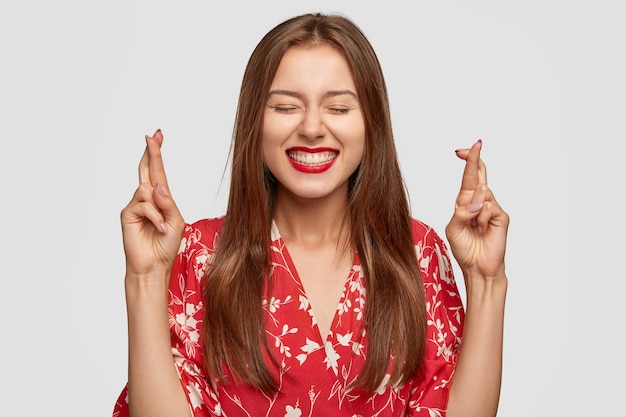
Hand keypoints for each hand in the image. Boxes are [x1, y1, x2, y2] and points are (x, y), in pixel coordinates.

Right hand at [120, 129, 184, 280]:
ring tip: (163, 227)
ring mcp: (136, 205)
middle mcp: (147, 198)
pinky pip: (144, 205)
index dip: (157, 154)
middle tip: (153, 135)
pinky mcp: (127, 213)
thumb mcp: (176, 222)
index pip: (158, 172)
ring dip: (160, 209)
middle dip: (151, 152)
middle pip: (147, 170)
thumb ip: (168, 203)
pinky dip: (155, 217)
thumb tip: (156, 186)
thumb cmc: (166, 245)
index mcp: (161, 199)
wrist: (154, 265)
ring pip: (148, 190)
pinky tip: (158, 230)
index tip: (157, 136)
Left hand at [445, 140, 508, 278]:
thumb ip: (460, 213)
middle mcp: (480, 202)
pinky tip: (482, 228)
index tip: (461, 150)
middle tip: (475, 144)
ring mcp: (492, 208)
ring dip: (473, 207)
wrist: (477, 267)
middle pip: (480, 174)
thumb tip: (476, 203)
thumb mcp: (453, 228)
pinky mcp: (501, 216)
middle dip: (475, 159)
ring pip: (482, 192)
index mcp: (466, 202)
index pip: (469, 178)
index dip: (468, 162)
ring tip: (474, 226)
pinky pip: (488, 206)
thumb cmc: (464, 249)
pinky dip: (481, 217)